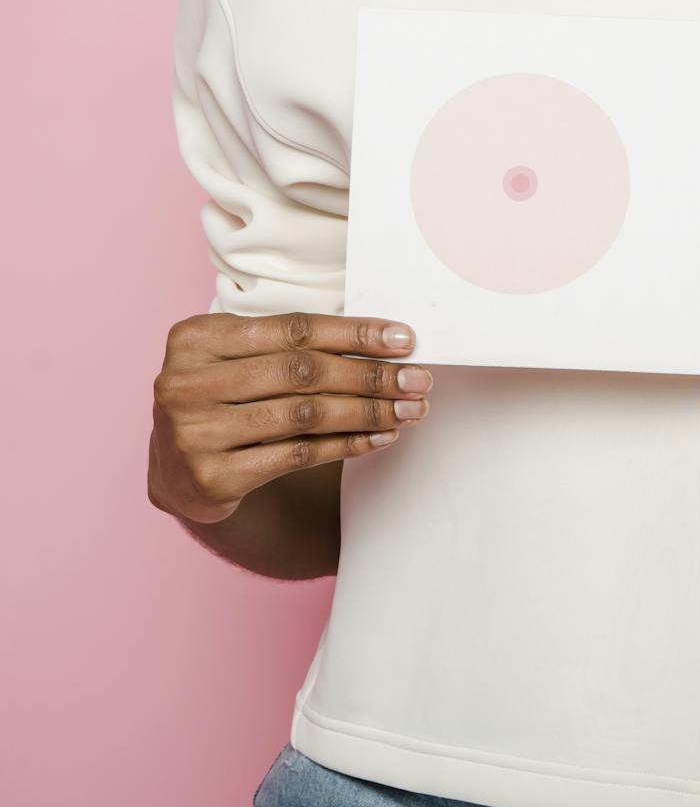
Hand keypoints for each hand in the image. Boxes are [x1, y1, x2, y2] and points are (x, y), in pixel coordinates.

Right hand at [148, 312, 433, 522]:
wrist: (174, 471)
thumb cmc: (221, 399)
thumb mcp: (238, 359)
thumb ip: (290, 347)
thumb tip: (384, 343)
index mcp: (195, 338)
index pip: (292, 329)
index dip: (354, 334)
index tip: (402, 340)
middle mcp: (187, 383)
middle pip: (302, 372)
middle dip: (370, 376)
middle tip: (418, 379)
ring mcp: (194, 433)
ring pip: (305, 415)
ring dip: (367, 412)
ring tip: (408, 411)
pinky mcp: (212, 477)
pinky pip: (296, 455)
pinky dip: (345, 445)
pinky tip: (377, 438)